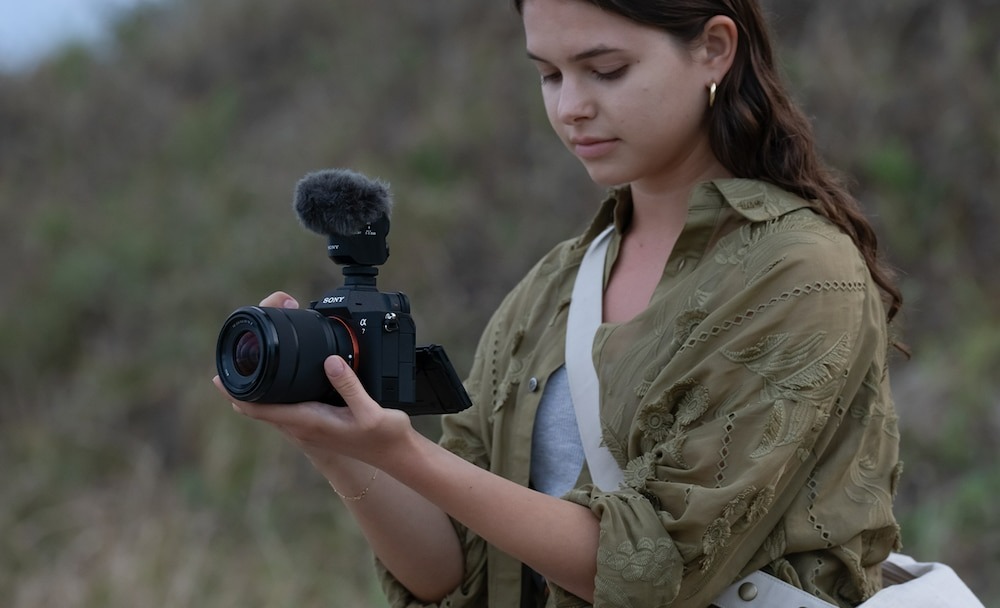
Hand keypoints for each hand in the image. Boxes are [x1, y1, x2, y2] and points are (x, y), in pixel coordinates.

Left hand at [212, 291, 414, 471]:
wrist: (395, 454)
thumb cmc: (383, 435)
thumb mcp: (370, 410)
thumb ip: (349, 386)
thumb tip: (329, 361)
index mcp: (308, 422)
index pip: (259, 409)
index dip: (236, 393)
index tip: (218, 376)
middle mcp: (301, 425)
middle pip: (257, 406)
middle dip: (242, 384)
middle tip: (232, 356)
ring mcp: (306, 425)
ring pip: (269, 406)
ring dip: (256, 386)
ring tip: (248, 360)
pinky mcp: (315, 421)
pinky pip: (283, 405)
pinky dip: (273, 390)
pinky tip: (276, 375)